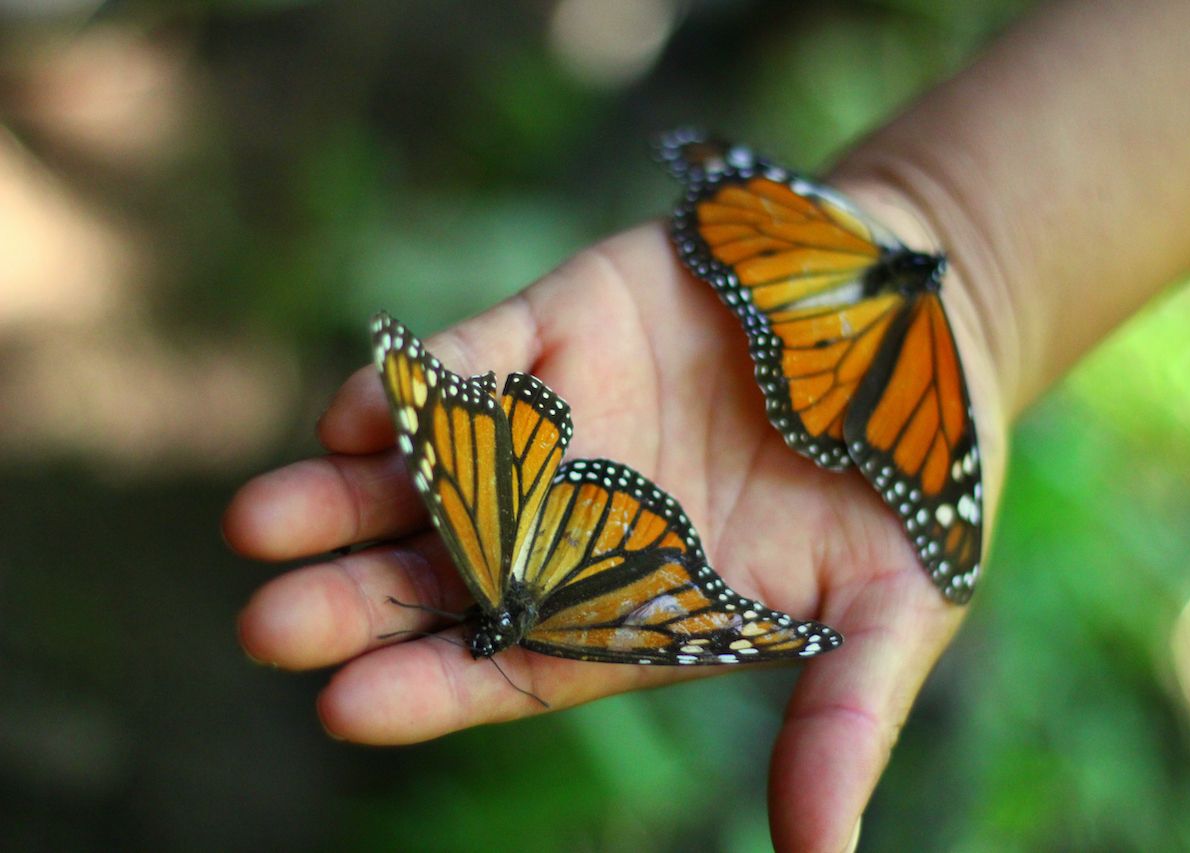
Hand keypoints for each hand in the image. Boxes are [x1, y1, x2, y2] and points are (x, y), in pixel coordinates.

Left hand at [224, 219, 1002, 851]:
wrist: (921, 331)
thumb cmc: (909, 485)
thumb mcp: (891, 609)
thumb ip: (840, 720)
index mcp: (635, 604)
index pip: (511, 664)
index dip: (434, 687)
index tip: (349, 711)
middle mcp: (576, 521)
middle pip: (443, 573)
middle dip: (354, 600)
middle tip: (267, 627)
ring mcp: (560, 424)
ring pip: (429, 468)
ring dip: (346, 495)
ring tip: (263, 523)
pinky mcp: (561, 327)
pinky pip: (470, 358)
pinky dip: (415, 384)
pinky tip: (352, 414)